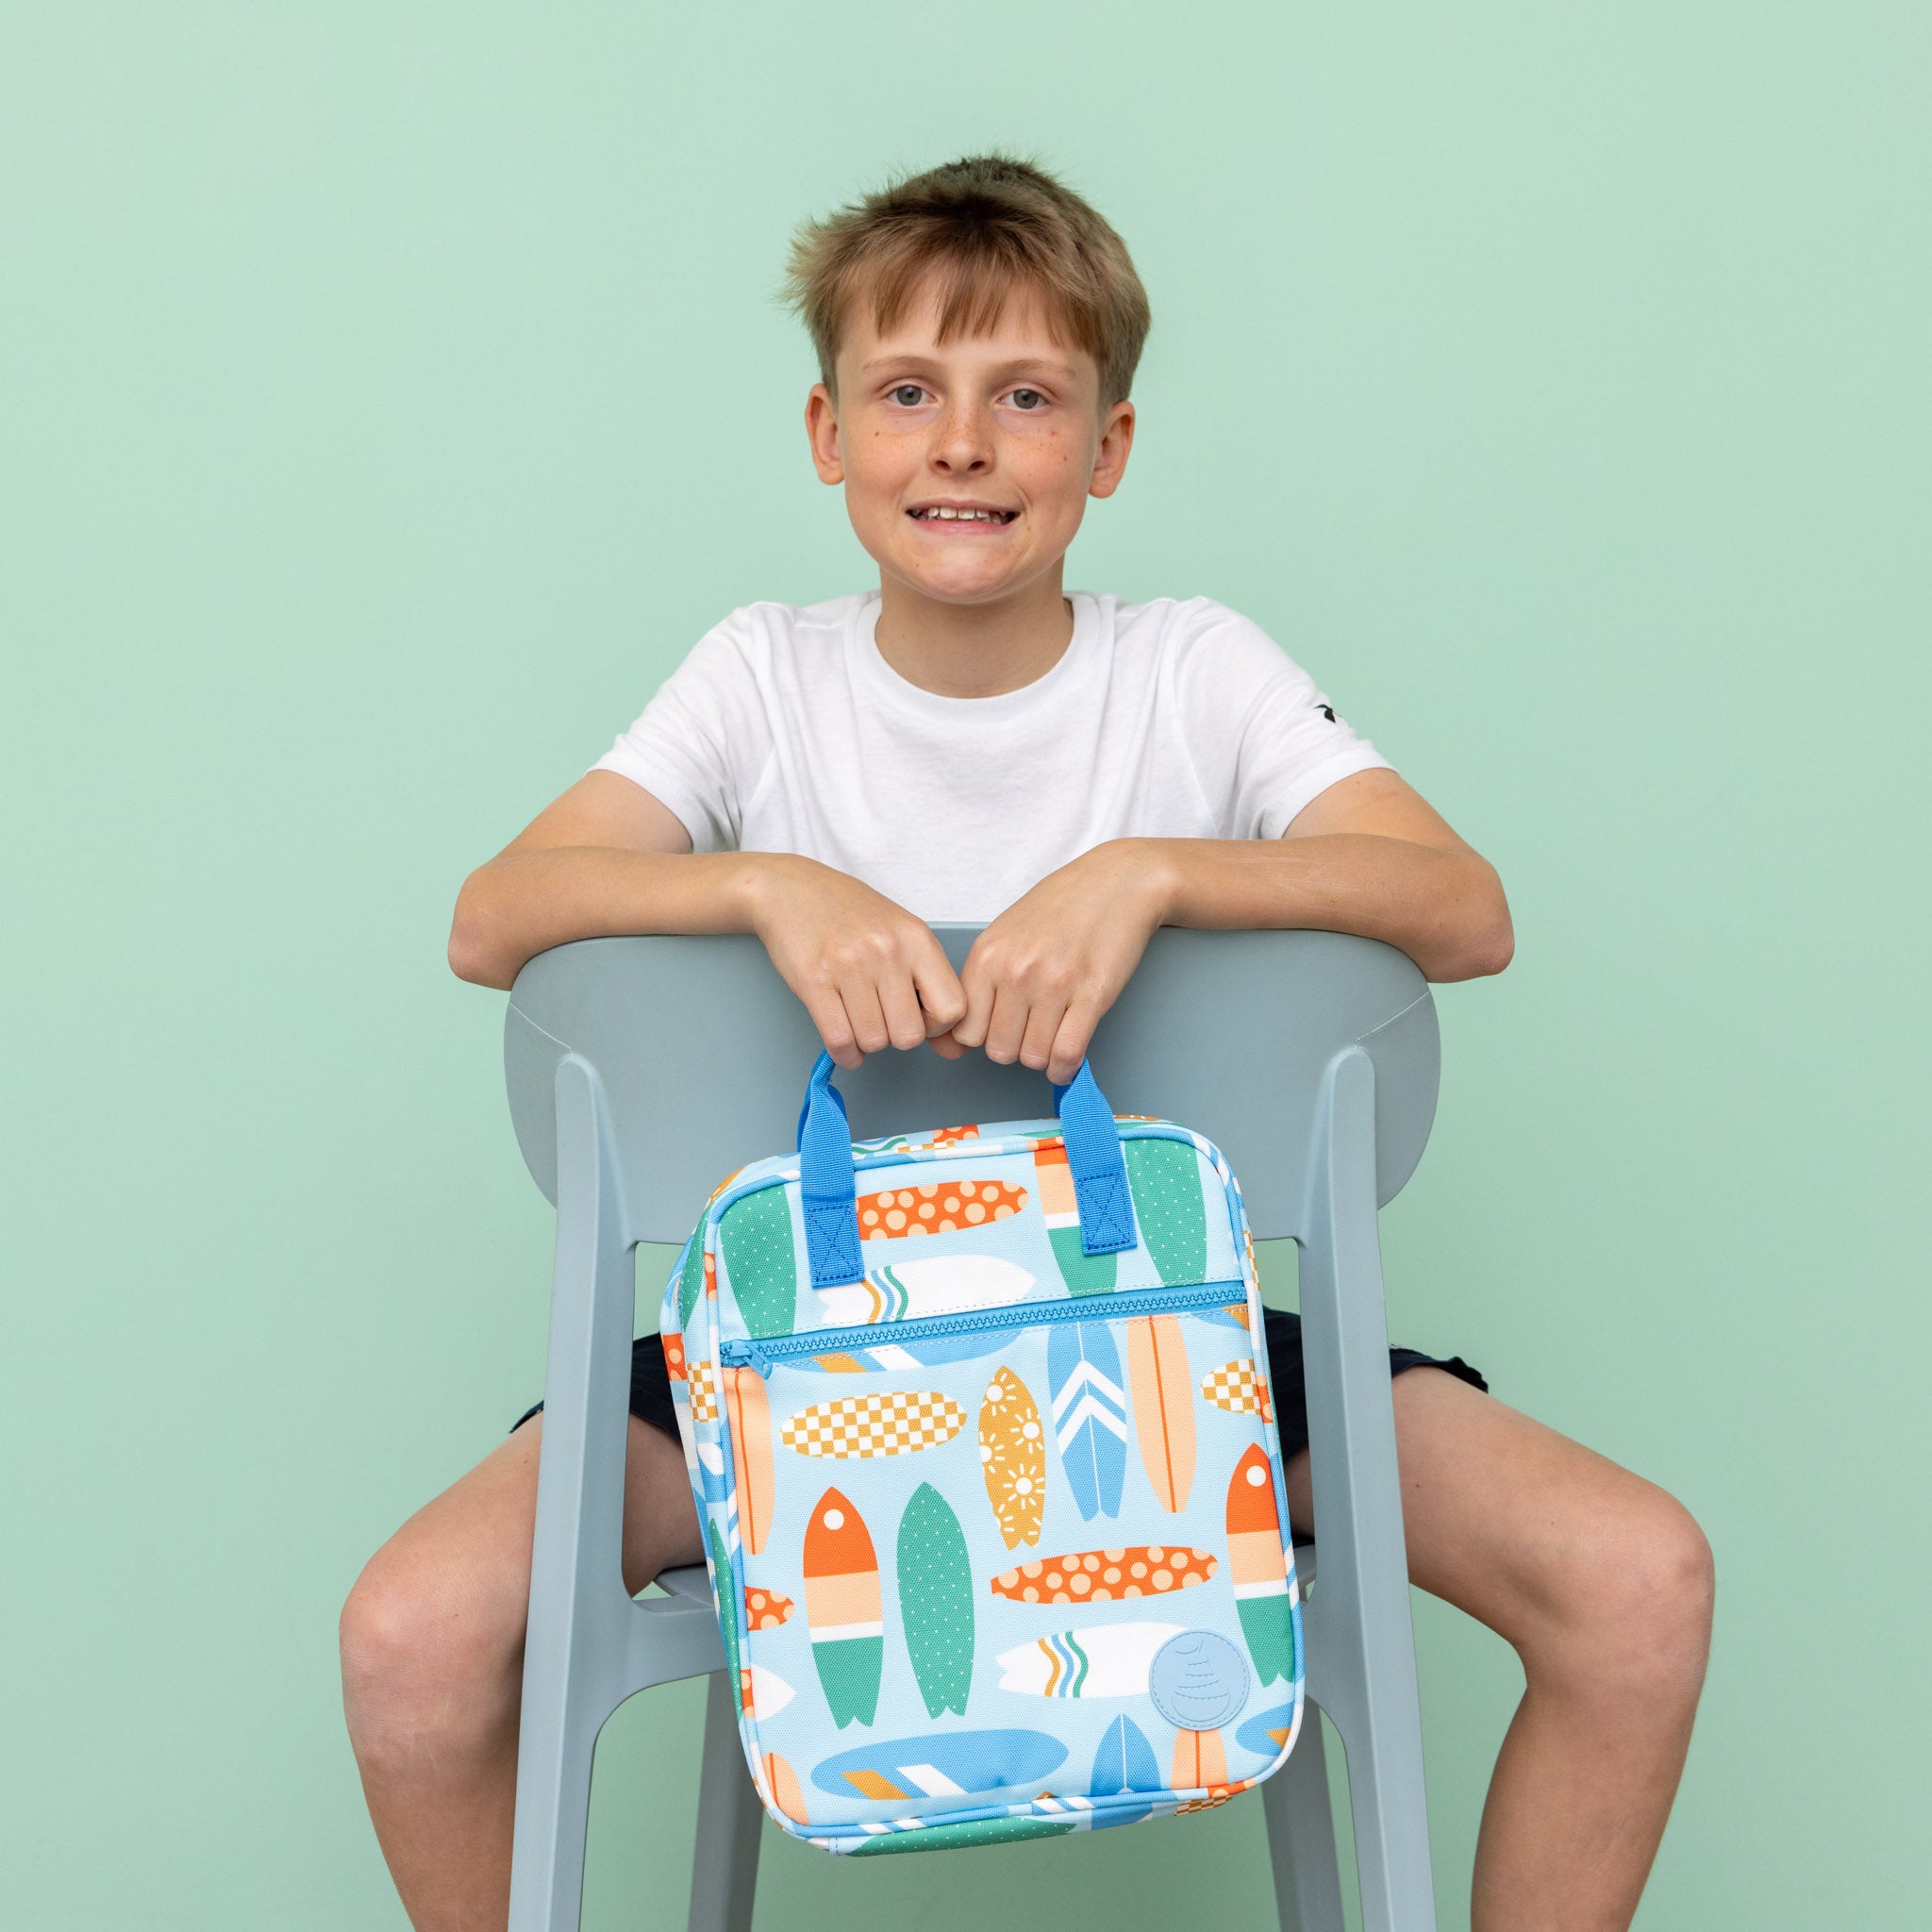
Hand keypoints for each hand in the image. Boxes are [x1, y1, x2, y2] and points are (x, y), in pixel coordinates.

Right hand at [744, 855, 966, 1068]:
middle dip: (896, 1037)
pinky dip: (845, 1053)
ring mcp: (849, 966)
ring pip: (874, 1041)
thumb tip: (948, 1042)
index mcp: (916, 938)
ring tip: (859, 1023)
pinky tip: (845, 1044)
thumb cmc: (849, 912)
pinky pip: (839, 1040)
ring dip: (867, 1043)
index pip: (953, 1008)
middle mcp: (887, 951)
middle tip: (883, 1021)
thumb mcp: (900, 930)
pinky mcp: (814, 981)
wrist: (791, 889)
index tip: (919, 1018)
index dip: (937, 1025)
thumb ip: (925, 977)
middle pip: (910, 1034)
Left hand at [933, 841, 1173, 1084]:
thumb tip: (957, 1037)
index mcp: (988, 955)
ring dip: (1043, 1057)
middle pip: (999, 1050)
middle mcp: (1016, 971)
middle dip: (1015, 1048)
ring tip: (1052, 1037)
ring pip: (1033, 1056)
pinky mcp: (1092, 995)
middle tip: (1030, 1032)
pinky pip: (1067, 1054)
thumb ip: (980, 980)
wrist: (1117, 882)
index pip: (966, 1031)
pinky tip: (1067, 1061)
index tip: (999, 1032)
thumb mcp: (1004, 933)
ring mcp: (1054, 984)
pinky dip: (1065, 1068)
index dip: (983, 1039)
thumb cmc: (1061, 907)